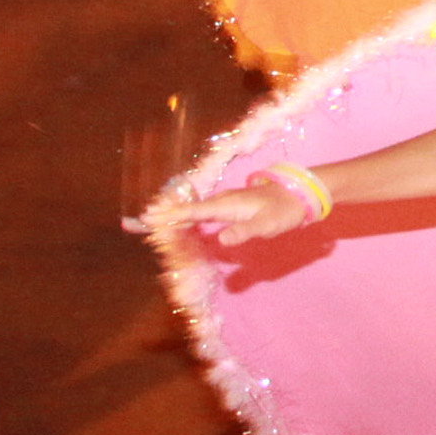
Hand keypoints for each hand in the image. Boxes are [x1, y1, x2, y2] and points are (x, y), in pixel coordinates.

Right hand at [126, 180, 314, 249]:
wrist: (300, 194)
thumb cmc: (283, 211)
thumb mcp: (266, 225)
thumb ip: (244, 231)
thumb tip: (221, 240)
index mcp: (226, 205)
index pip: (193, 212)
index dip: (171, 217)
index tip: (149, 218)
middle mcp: (222, 202)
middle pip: (187, 209)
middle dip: (163, 215)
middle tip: (135, 221)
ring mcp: (225, 203)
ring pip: (192, 210)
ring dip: (172, 215)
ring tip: (148, 221)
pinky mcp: (229, 207)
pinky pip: (201, 212)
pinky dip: (186, 216)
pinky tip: (179, 222)